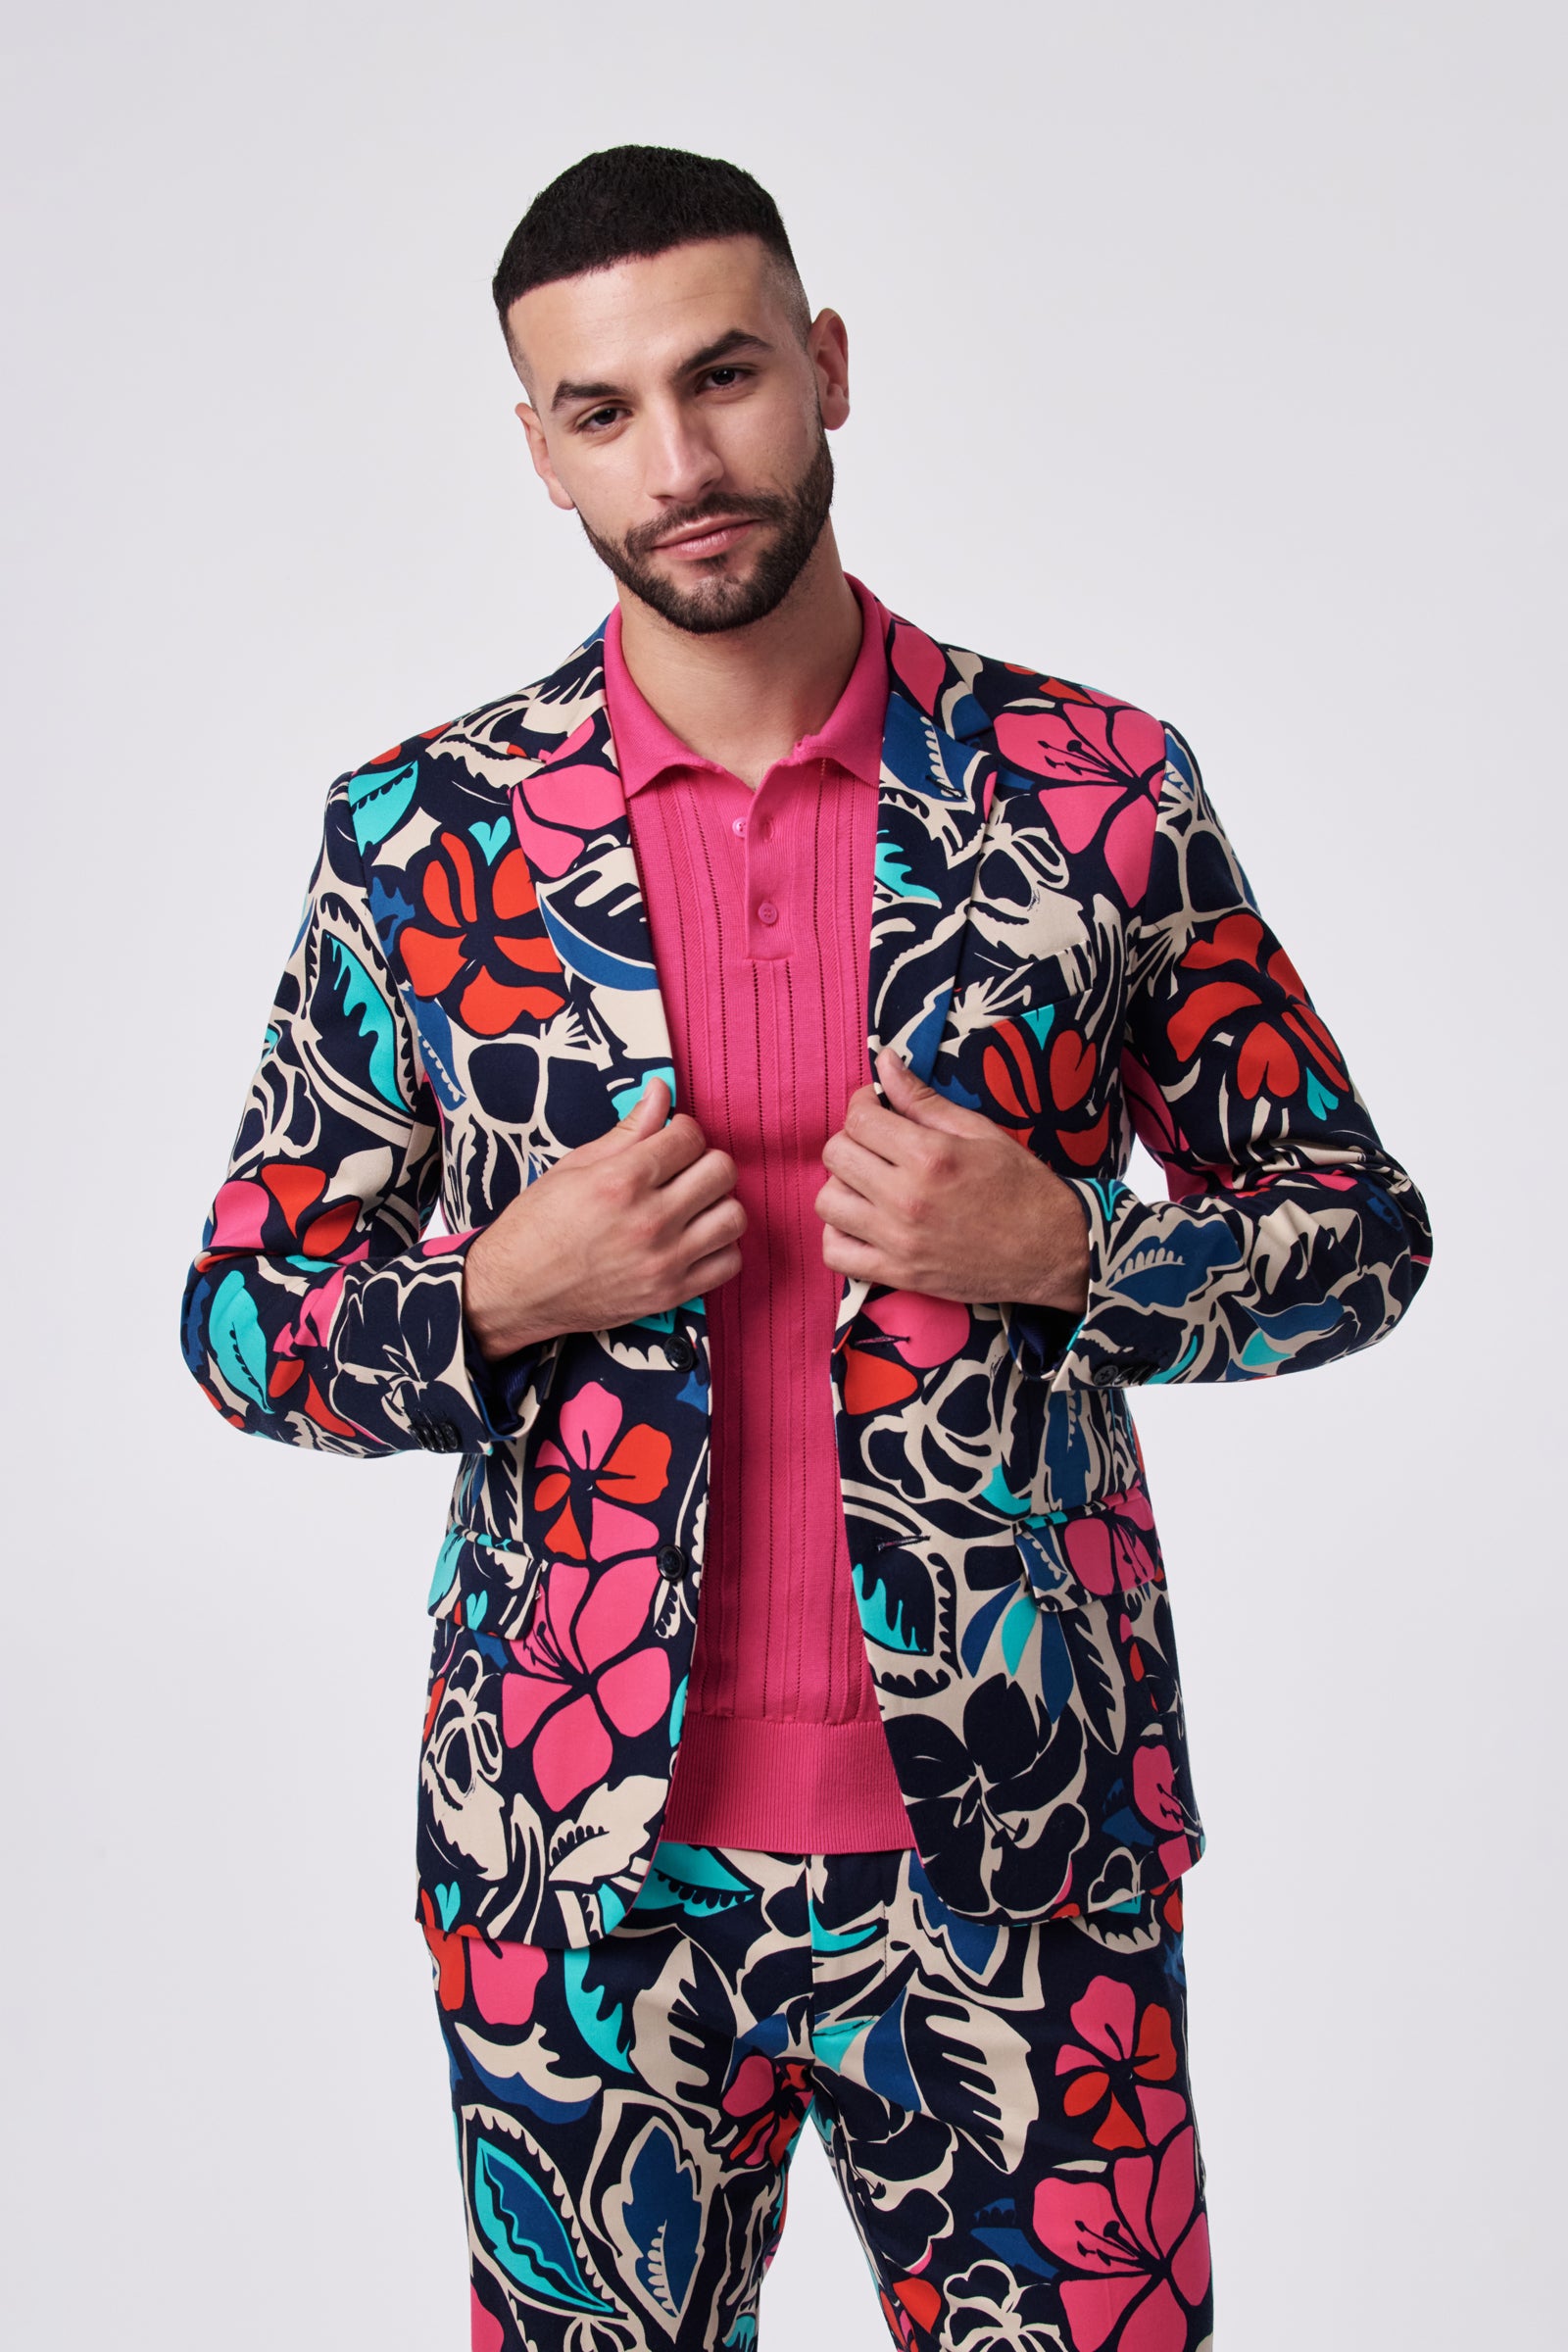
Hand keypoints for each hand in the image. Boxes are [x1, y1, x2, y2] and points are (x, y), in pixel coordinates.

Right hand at [462, 1080, 745, 1358]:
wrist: (514, 1291)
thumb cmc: (536, 1226)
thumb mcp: (573, 1167)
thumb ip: (627, 1131)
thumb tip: (660, 1092)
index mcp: (621, 1181)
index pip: (690, 1136)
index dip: (682, 1130)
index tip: (671, 1140)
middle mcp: (649, 1221)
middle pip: (721, 1171)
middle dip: (705, 1161)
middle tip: (684, 1170)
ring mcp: (663, 1261)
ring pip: (733, 1216)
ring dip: (718, 1203)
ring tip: (694, 1204)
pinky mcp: (670, 1295)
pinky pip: (729, 1264)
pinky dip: (720, 1247)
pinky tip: (696, 1238)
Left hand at [816, 1049, 1089, 1313]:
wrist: (1051, 1252)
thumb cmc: (1021, 1187)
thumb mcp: (979, 1131)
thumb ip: (923, 1099)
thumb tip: (884, 1063)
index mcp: (929, 1156)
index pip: (858, 1119)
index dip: (862, 1105)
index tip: (877, 1108)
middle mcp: (906, 1198)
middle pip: (836, 1156)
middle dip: (851, 1140)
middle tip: (876, 1144)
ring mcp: (898, 1240)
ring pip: (827, 1203)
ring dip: (842, 1186)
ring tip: (869, 1183)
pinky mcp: (898, 1274)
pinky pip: (835, 1255)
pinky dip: (839, 1236)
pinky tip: (862, 1222)